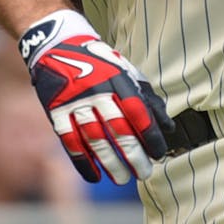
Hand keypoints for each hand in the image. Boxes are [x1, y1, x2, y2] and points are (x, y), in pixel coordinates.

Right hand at [20, 9, 171, 183]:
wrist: (56, 45)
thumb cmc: (98, 62)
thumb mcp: (125, 71)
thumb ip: (147, 98)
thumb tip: (168, 127)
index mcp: (117, 78)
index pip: (138, 111)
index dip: (150, 135)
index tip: (159, 153)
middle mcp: (97, 90)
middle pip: (118, 129)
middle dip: (134, 155)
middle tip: (144, 172)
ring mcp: (74, 101)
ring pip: (96, 139)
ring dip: (110, 162)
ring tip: (122, 178)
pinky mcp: (56, 111)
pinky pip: (71, 141)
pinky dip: (83, 161)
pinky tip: (94, 176)